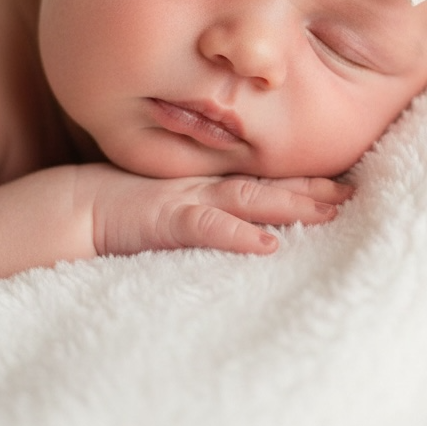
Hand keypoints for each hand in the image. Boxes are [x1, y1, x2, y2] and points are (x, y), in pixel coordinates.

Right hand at [80, 164, 353, 256]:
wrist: (71, 206)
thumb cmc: (117, 206)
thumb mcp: (166, 202)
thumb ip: (199, 207)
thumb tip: (241, 223)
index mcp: (204, 183)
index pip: (261, 180)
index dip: (301, 180)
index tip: (341, 183)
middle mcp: (203, 185)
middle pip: (267, 185)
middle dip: (312, 189)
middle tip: (354, 192)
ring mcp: (186, 199)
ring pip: (249, 199)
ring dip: (291, 204)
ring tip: (330, 209)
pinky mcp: (165, 219)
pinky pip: (207, 227)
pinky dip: (238, 235)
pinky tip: (268, 245)